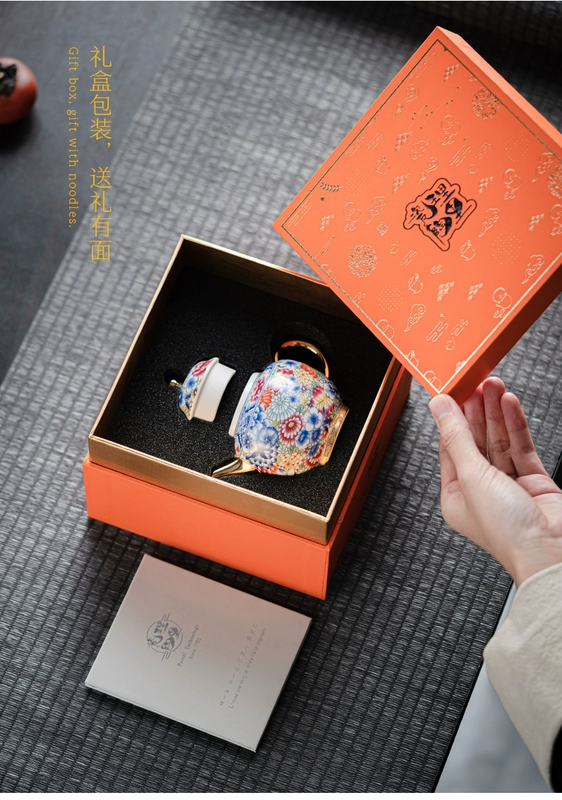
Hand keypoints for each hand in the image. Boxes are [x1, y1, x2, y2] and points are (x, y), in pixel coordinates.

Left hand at [429, 377, 561, 585]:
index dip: (452, 418)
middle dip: (477, 411)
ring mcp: (509, 486)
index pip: (450, 448)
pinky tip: (509, 404)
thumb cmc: (507, 531)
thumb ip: (457, 437)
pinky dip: (516, 425)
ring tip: (494, 385)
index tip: (453, 392)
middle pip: (476, 441)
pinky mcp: (534, 482)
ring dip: (496, 413)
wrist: (550, 552)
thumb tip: (440, 408)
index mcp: (457, 497)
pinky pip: (521, 447)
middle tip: (476, 382)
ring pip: (500, 441)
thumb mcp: (471, 476)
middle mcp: (481, 491)